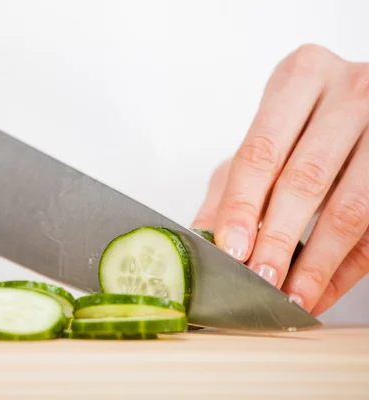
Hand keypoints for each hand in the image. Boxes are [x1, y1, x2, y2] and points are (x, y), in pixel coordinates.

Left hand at [193, 44, 368, 315]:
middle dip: (278, 241)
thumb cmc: (306, 124)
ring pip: (350, 209)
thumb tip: (198, 241)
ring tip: (290, 299)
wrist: (367, 108)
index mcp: (300, 77)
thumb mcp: (264, 141)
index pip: (261, 152)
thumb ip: (230, 186)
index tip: (232, 252)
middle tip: (259, 283)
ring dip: (316, 264)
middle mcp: (350, 92)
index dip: (242, 207)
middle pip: (305, 180)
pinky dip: (347, 270)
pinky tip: (321, 292)